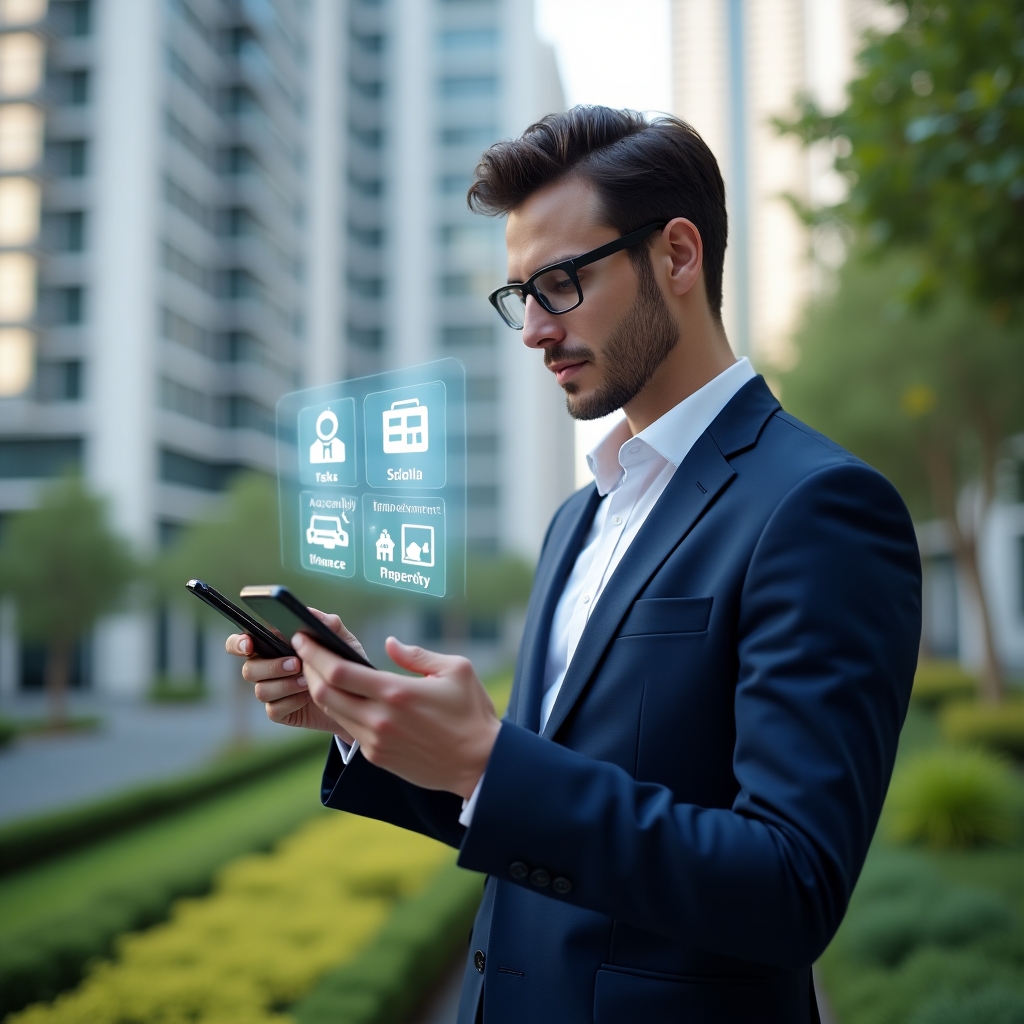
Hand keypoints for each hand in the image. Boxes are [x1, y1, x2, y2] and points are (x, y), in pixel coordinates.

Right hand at [224, 609, 363, 740]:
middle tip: (296, 664)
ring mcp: (272, 691)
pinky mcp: (280, 711)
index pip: (242, 642)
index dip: (238, 643)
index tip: (248, 644)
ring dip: (284, 685)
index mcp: (274, 645)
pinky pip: (274, 709)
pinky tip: (307, 697)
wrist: (357, 697)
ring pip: (261, 690)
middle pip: (249, 669)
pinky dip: (291, 703)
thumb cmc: (344, 662)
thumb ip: (328, 623)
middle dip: (271, 666)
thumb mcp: (343, 640)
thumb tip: (308, 612)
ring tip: (308, 681)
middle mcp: (267, 668)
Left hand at [295, 634, 500, 799]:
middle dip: (307, 668)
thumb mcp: (456, 670)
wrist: (479, 764)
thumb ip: (417, 655)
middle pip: (324, 692)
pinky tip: (342, 696)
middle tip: (303, 651)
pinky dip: (340, 709)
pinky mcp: (377, 757)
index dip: (315, 652)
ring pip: (333, 711)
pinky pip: (349, 729)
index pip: (339, 671)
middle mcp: (380, 719)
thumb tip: (389, 643)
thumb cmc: (471, 713)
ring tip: (316, 669)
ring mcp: (375, 741)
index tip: (304, 637)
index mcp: (397, 692)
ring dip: (319, 689)